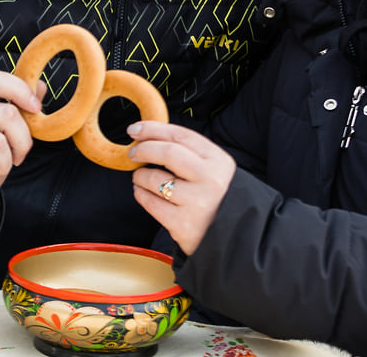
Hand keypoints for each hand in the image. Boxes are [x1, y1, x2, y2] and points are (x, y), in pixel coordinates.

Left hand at [128, 121, 235, 255]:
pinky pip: (151, 203)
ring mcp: (197, 202)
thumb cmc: (216, 197)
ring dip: (140, 175)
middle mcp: (210, 179)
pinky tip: (142, 192)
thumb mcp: (214, 170)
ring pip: (155, 179)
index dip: (153, 129)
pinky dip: (141, 194)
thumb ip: (189, 153)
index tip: (135, 129)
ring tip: (140, 177)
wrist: (233, 236)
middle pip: (167, 153)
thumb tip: (149, 136)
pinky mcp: (183, 224)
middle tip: (133, 153)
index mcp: (218, 160)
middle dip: (144, 149)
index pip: (181, 136)